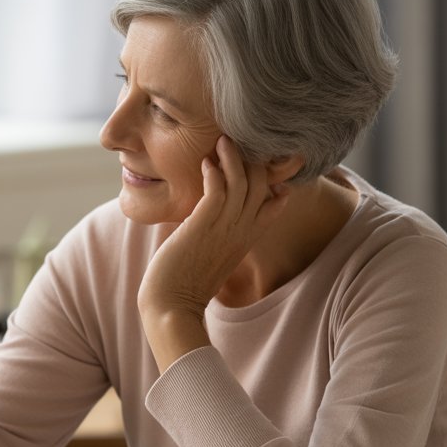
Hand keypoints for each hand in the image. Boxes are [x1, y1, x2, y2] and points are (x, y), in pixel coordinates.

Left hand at [138, 135, 289, 367]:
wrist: (172, 307)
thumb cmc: (184, 283)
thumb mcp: (210, 257)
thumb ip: (216, 237)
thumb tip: (202, 224)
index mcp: (246, 239)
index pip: (274, 204)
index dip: (274, 180)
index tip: (265, 161)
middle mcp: (242, 232)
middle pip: (262, 185)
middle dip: (253, 159)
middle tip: (240, 139)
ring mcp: (225, 229)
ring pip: (242, 182)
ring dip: (232, 158)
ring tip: (223, 140)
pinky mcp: (204, 226)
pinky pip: (218, 190)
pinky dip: (214, 173)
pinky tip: (205, 164)